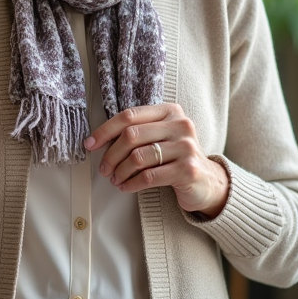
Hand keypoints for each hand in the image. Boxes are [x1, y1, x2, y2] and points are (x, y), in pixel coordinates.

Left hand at [84, 103, 229, 217]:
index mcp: (170, 111)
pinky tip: (125, 187)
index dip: (105, 130)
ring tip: (115, 179)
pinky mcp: (189, 170)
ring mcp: (187, 147)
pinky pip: (149, 177)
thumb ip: (137, 132)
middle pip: (131, 136)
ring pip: (138, 157)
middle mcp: (181, 125)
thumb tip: (98, 140)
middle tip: (104, 169)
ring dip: (120, 171)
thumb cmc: (175, 157)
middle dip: (111, 154)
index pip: (130, 116)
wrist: (207, 181)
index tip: (90, 144)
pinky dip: (131, 183)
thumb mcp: (159, 137)